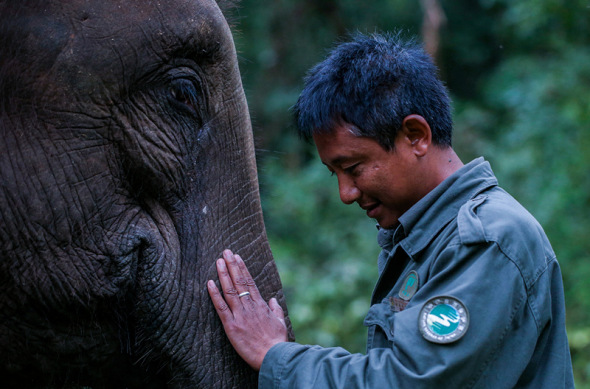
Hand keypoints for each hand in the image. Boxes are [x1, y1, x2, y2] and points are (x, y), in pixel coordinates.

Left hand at [207, 249, 287, 370]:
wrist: (274, 356)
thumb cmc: (277, 341)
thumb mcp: (280, 322)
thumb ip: (276, 309)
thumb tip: (272, 299)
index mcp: (261, 305)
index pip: (249, 282)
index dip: (242, 268)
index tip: (237, 257)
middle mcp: (250, 306)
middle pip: (239, 281)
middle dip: (232, 265)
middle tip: (225, 251)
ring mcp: (240, 315)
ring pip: (230, 290)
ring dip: (223, 274)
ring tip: (218, 261)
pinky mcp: (231, 326)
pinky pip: (221, 307)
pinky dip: (214, 294)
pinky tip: (209, 283)